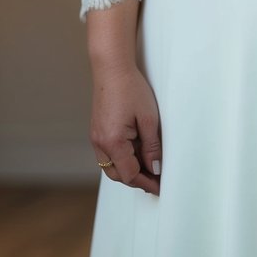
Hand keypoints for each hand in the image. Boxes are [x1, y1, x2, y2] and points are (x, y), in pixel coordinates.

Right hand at [89, 62, 162, 195]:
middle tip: (157, 181)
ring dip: (129, 170)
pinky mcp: (97, 132)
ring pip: (112, 167)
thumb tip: (156, 168)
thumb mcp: (148, 119)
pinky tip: (137, 153)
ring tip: (150, 167)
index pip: (130, 174)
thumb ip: (152, 147)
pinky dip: (122, 159)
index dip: (147, 182)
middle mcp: (100, 144)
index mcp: (113, 142)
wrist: (112, 69)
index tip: (160, 187)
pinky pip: (109, 155)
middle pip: (118, 175)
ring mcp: (96, 138)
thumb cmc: (130, 89)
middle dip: (138, 180)